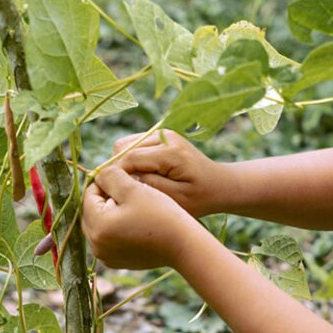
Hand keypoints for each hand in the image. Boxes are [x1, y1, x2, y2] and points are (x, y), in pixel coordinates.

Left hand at [83, 166, 200, 269]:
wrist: (183, 244)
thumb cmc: (160, 214)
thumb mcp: (133, 188)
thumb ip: (110, 176)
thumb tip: (98, 175)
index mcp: (97, 227)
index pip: (89, 195)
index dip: (105, 182)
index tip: (124, 177)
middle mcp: (97, 246)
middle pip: (92, 212)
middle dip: (106, 198)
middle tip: (129, 192)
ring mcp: (106, 256)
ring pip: (100, 225)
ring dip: (111, 213)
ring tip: (134, 206)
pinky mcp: (117, 262)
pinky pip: (109, 239)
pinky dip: (117, 228)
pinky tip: (136, 222)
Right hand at [111, 130, 231, 217]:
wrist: (220, 185)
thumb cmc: (200, 198)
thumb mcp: (176, 199)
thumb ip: (149, 186)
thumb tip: (123, 176)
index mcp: (171, 152)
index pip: (129, 158)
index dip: (116, 175)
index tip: (113, 194)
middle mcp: (165, 136)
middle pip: (122, 146)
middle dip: (118, 168)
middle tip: (124, 190)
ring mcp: (162, 133)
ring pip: (124, 144)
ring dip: (124, 164)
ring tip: (134, 184)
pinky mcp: (159, 136)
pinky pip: (132, 145)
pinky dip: (131, 160)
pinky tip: (140, 177)